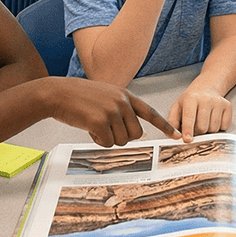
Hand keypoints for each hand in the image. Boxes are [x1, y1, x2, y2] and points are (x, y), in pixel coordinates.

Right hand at [50, 78, 179, 145]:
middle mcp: (122, 102)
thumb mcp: (106, 97)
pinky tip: (88, 128)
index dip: (165, 126)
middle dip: (122, 137)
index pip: (150, 112)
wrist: (57, 93)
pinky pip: (107, 143)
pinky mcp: (100, 121)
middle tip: (106, 129)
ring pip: (121, 141)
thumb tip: (138, 134)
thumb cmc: (79, 97)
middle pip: (135, 134)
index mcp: (125, 95)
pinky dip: (98, 141)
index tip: (177, 135)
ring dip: (107, 139)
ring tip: (94, 124)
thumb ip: (123, 110)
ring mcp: (111, 111)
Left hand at [168, 88, 232, 141]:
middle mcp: (206, 99)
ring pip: (213, 129)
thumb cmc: (190, 101)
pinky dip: (218, 127)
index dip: (188, 130)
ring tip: (204, 120)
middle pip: (202, 127)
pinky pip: (224, 126)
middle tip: (195, 125)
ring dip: (208, 130)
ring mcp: (218, 102)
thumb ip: (172, 123)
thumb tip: (175, 136)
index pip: (189, 117)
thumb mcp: (177, 107)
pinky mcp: (228, 106)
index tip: (187, 139)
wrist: (206, 88)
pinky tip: (213, 119)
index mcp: (191, 98)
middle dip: (197, 131)